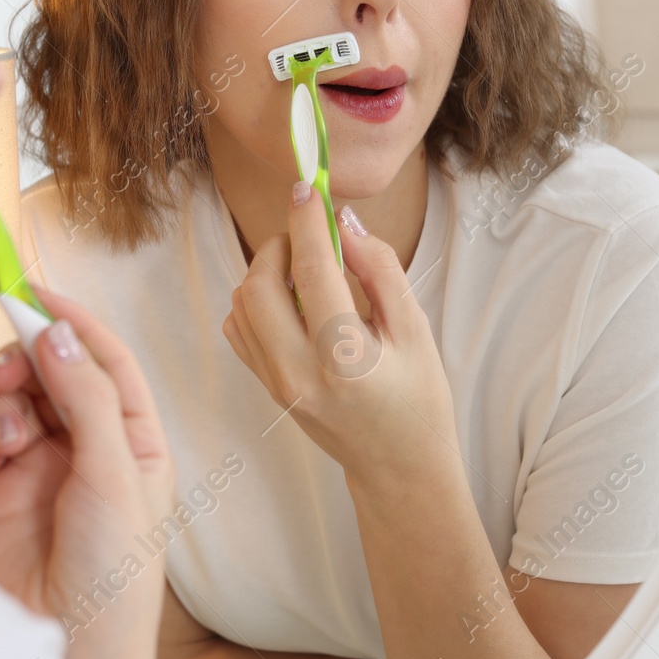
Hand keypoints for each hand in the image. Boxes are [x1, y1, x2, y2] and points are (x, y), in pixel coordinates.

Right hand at [0, 285, 175, 658]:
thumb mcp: (114, 473)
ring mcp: (38, 464)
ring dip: (1, 404)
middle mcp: (85, 444)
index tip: (34, 289)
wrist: (65, 640)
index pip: (103, 358)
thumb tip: (59, 336)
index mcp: (132, 436)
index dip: (71, 320)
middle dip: (26, 362)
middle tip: (13, 371)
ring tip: (7, 435)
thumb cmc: (113, 577)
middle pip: (49, 371)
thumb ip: (87, 397)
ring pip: (10, 398)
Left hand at [222, 184, 458, 491]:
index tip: (307, 190)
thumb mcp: (416, 330)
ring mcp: (276, 385)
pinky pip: (240, 329)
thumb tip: (345, 221)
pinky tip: (293, 300)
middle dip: (279, 246)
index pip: (313, 272)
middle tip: (310, 236)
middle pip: (259, 285)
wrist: (398, 468)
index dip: (307, 223)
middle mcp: (299, 374)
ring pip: (241, 305)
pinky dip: (256, 301)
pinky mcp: (265, 388)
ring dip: (266, 272)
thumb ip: (380, 270)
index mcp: (345, 360)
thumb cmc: (418, 401)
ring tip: (306, 271)